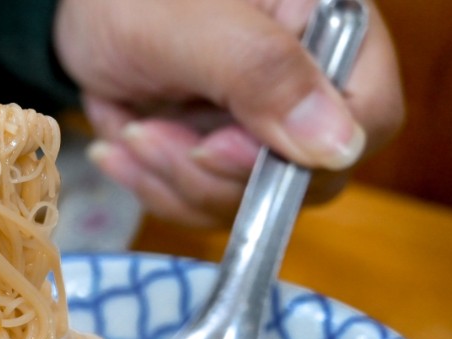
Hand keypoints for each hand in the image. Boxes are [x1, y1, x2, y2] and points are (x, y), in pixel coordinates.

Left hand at [52, 0, 404, 226]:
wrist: (80, 6)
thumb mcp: (190, 23)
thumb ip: (263, 72)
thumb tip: (338, 144)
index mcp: (330, 26)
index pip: (371, 116)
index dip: (300, 156)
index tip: (212, 145)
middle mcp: (314, 82)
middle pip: (308, 179)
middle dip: (214, 173)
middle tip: (148, 132)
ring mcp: (271, 126)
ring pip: (253, 204)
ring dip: (176, 180)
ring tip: (131, 129)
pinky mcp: (228, 156)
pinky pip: (209, 206)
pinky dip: (158, 186)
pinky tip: (124, 142)